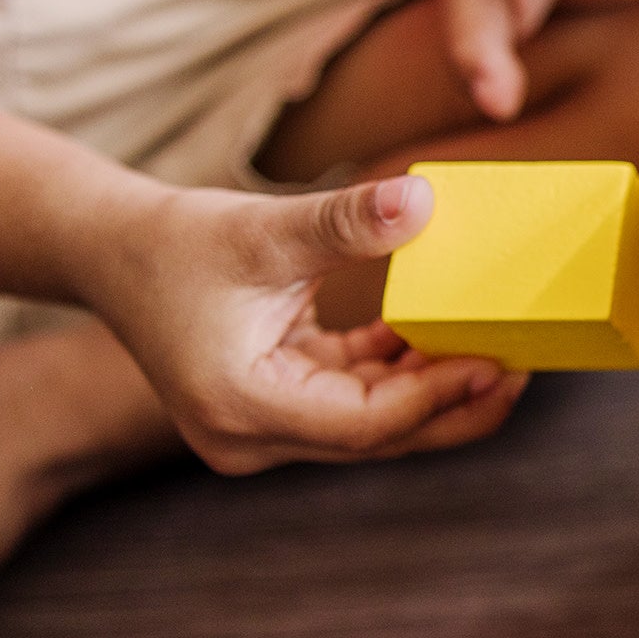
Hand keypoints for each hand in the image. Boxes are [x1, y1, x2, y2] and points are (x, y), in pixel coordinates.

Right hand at [81, 175, 525, 473]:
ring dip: (434, 390)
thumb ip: (346, 221)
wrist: (114, 250)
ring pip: (372, 424)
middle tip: (525, 368)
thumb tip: (422, 200)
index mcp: (240, 404)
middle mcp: (249, 435)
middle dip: (454, 405)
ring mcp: (262, 430)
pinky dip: (400, 373)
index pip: (363, 422)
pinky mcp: (279, 408)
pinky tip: (446, 339)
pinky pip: (356, 401)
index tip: (499, 365)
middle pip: (377, 437)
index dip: (437, 397)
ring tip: (502, 353)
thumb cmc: (179, 239)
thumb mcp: (266, 227)